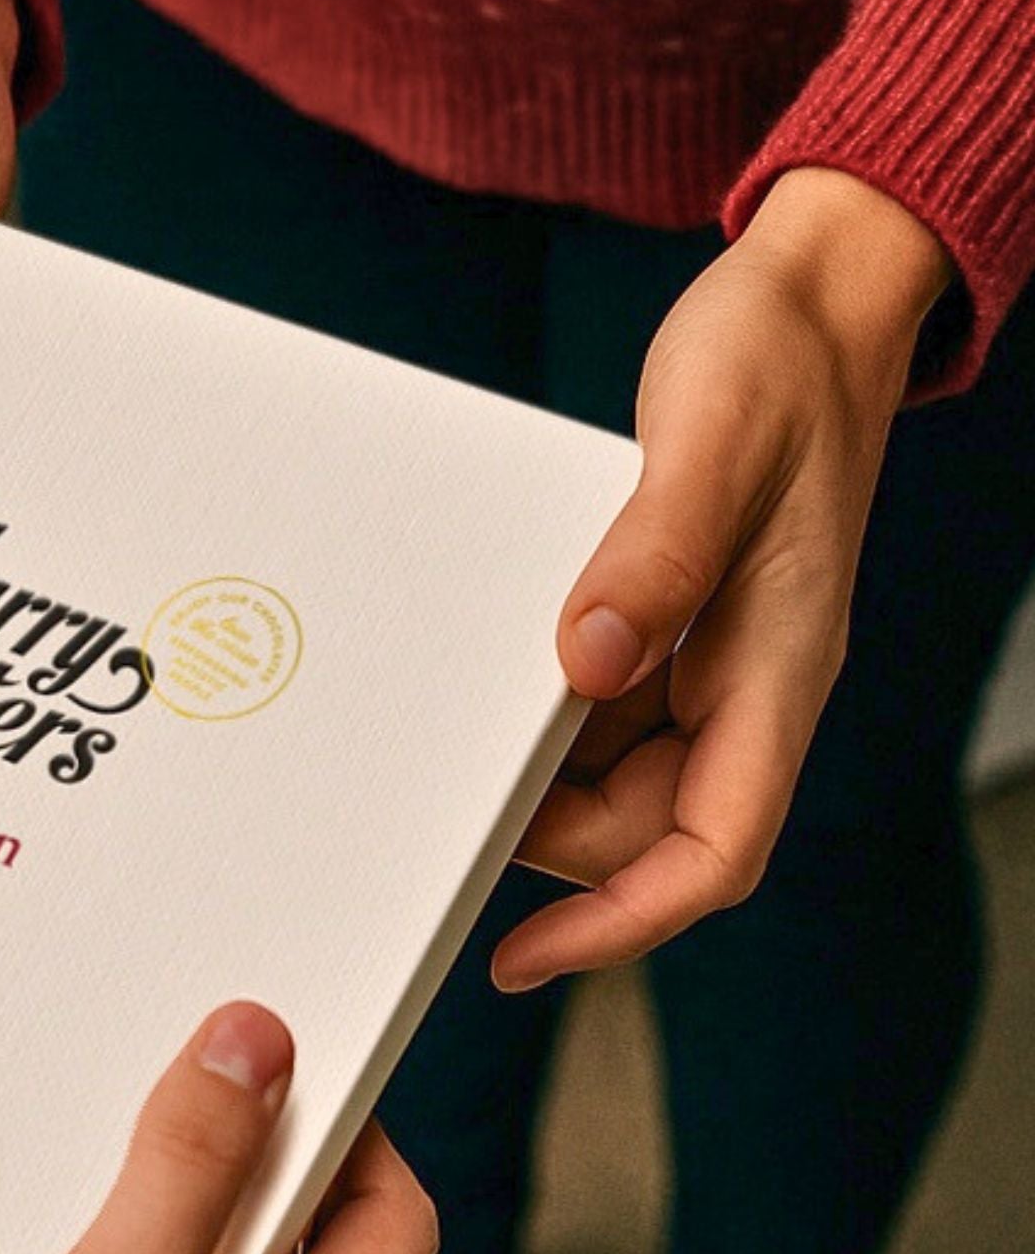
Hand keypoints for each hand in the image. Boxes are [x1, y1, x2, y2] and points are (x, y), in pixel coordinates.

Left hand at [502, 169, 954, 988]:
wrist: (811, 299)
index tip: (521, 954)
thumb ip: (653, 558)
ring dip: (536, 769)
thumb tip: (586, 663)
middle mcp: (744, 678)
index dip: (621, 920)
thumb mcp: (712, 448)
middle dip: (546, 834)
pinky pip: (600, 697)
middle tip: (440, 802)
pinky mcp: (671, 614)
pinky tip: (483, 673)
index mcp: (778, 667)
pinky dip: (540, 704)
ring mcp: (708, 651)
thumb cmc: (779, 363)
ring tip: (446, 741)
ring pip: (612, 766)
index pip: (711, 849)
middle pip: (640, 821)